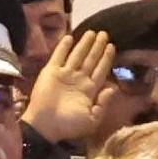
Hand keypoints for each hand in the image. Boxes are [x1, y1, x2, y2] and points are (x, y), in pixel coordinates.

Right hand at [21, 29, 116, 143]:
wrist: (44, 126)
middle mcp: (78, 79)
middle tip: (104, 33)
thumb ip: (103, 103)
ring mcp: (64, 75)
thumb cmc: (68, 125)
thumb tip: (112, 88)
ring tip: (92, 32)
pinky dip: (63, 47)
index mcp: (89, 89)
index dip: (106, 58)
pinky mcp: (50, 72)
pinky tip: (70, 37)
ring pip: (77, 55)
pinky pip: (58, 56)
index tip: (112, 46)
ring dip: (84, 44)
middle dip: (98, 47)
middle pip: (91, 59)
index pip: (100, 70)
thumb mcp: (92, 119)